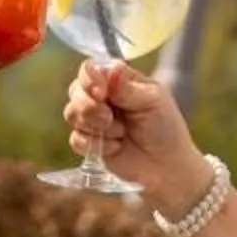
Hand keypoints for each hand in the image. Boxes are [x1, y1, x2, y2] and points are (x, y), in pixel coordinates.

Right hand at [62, 60, 205, 209]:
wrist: (166, 166)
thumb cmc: (165, 128)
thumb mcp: (153, 102)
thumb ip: (128, 88)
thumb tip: (111, 69)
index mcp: (118, 80)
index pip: (91, 70)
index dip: (89, 79)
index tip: (101, 92)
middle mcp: (102, 97)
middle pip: (75, 90)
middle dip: (88, 105)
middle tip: (108, 117)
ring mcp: (94, 120)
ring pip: (71, 113)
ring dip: (94, 125)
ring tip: (120, 133)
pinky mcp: (89, 142)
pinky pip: (75, 139)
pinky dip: (95, 144)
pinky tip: (116, 147)